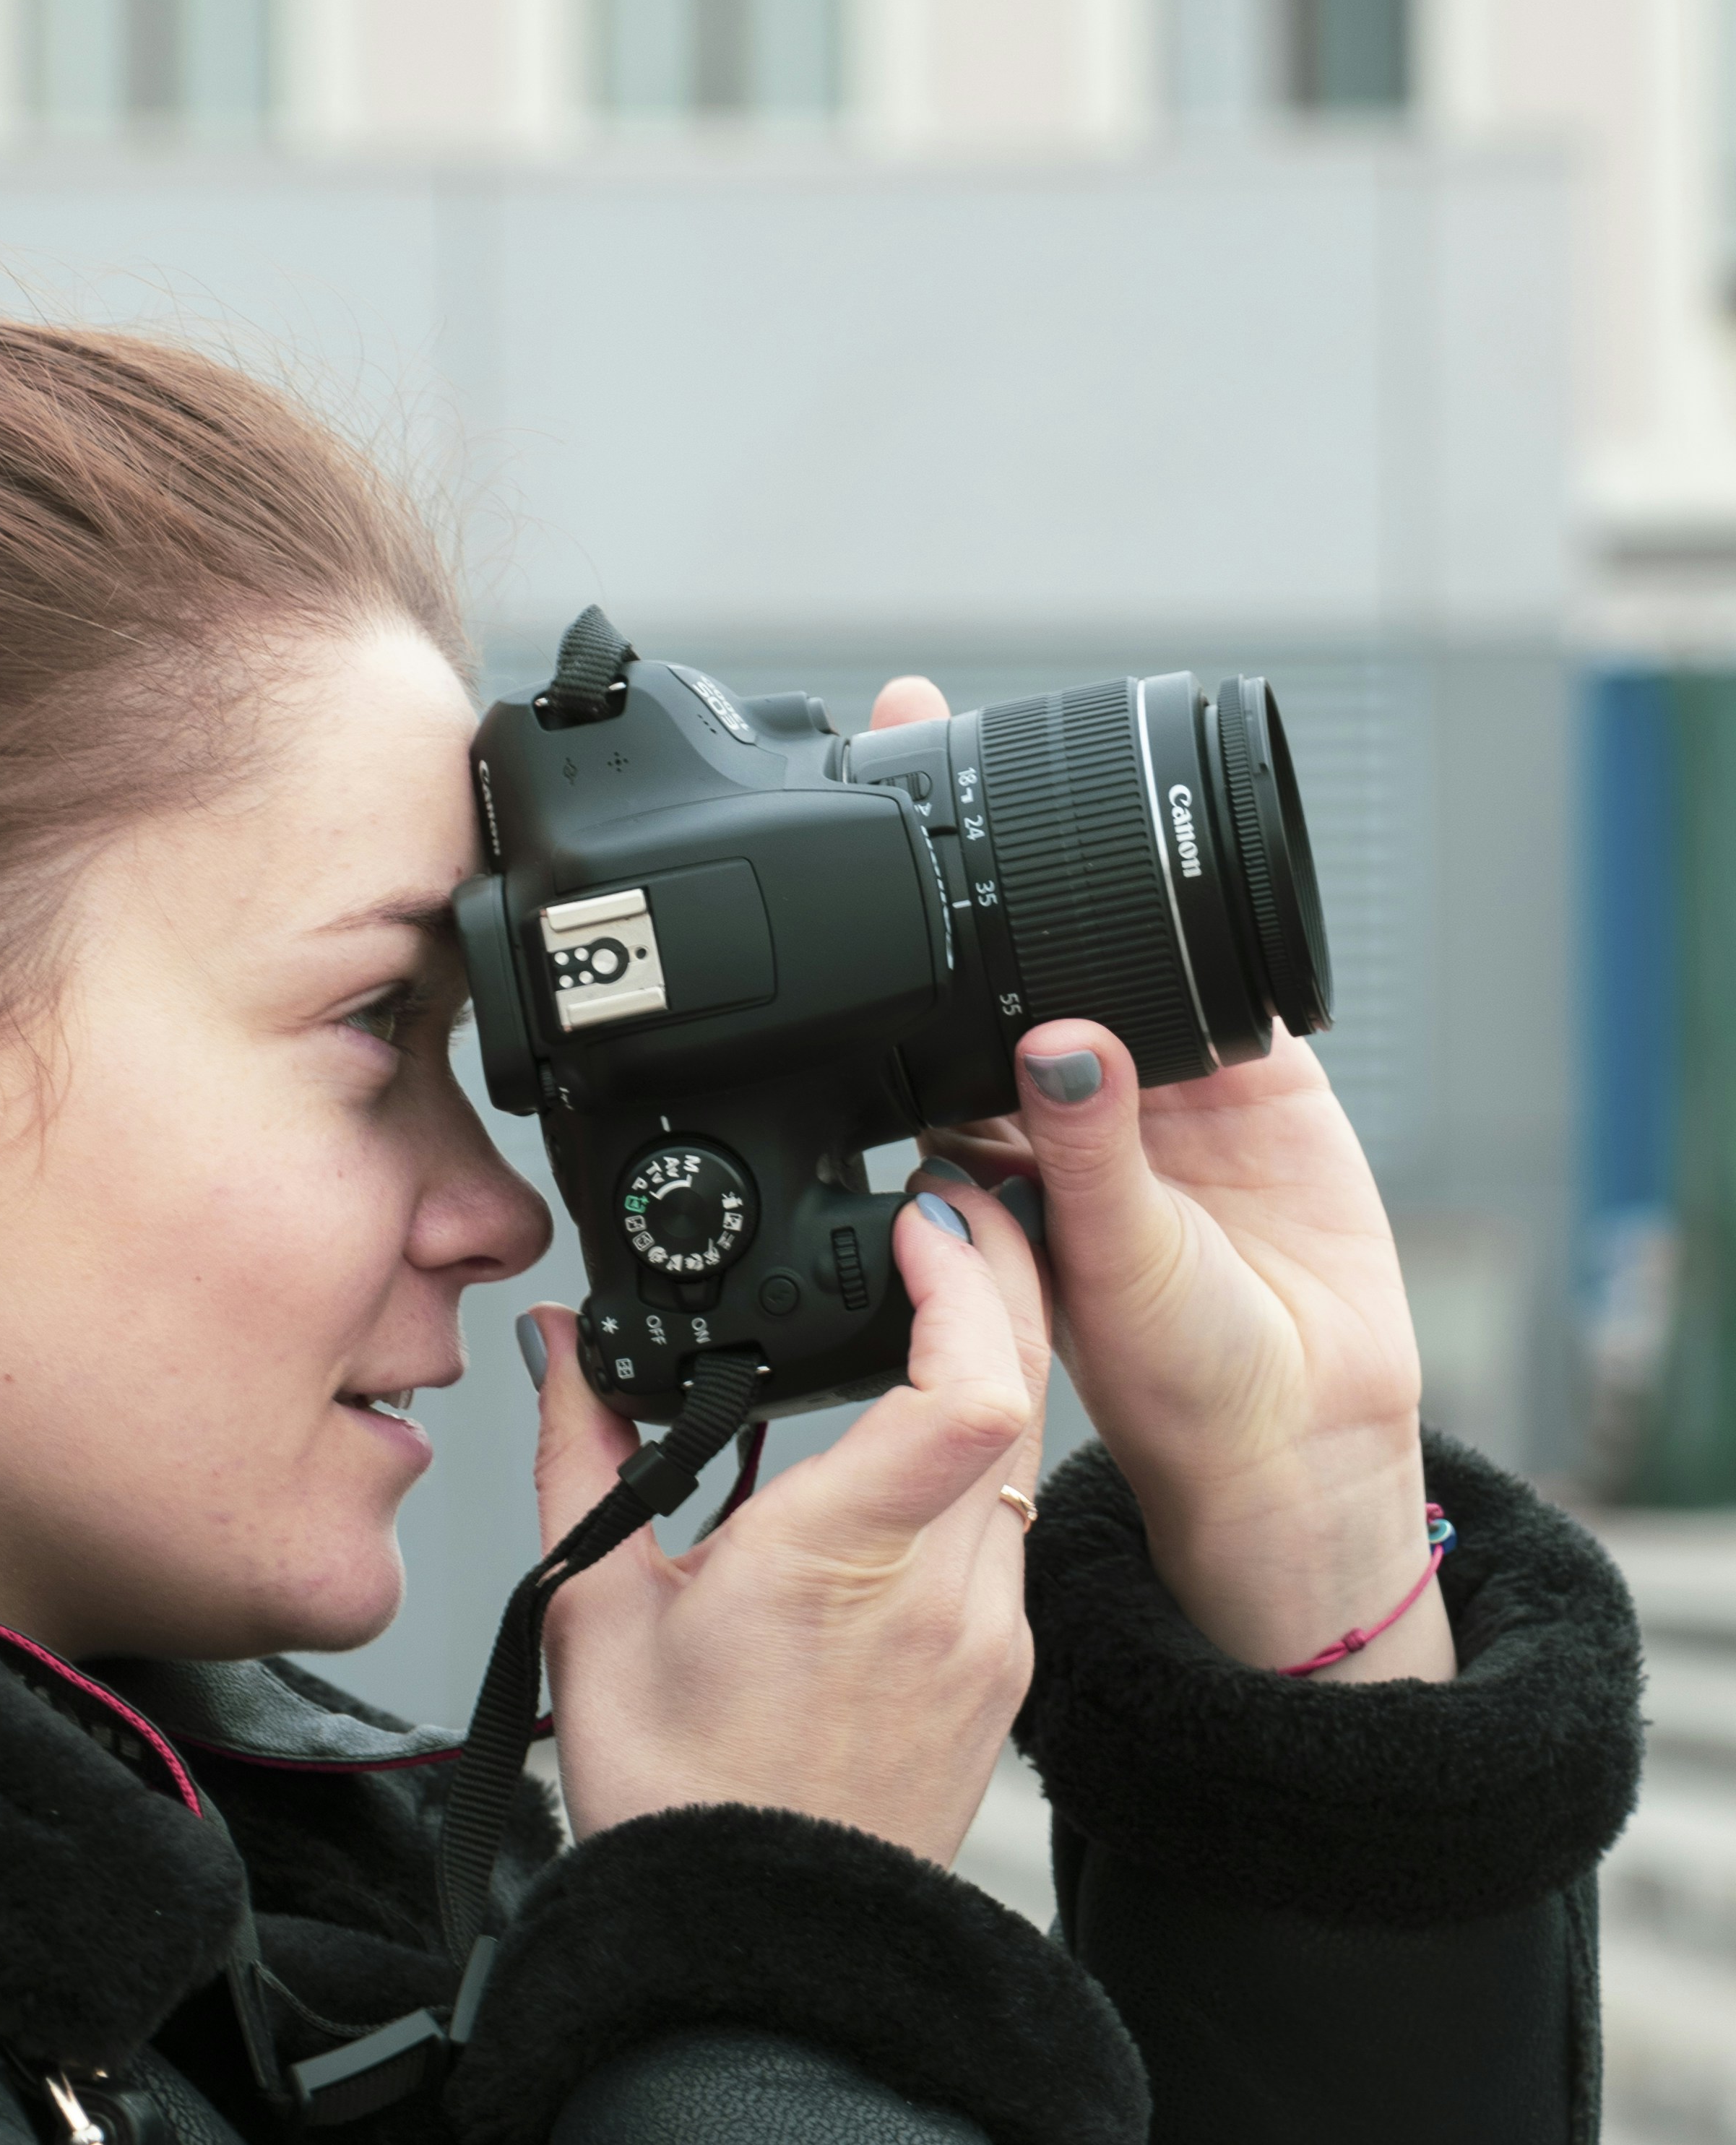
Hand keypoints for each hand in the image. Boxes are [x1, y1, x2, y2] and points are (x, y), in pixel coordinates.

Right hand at [528, 1187, 1045, 1871]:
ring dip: (988, 1368)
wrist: (764, 1944)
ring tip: (925, 1314)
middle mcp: (944, 1591)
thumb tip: (562, 1348)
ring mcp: (991, 1633)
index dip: (965, 1281)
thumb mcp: (596, 1609)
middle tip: (943, 1218)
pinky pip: (1010, 1529)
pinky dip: (975, 1463)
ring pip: (1023, 1455)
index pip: (966, 1393)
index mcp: (840, 1560)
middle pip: (1019, 1390)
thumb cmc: (680, 1797)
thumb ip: (585, 1454)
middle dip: (994, 1280)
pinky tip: (912, 1455)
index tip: (920, 1221)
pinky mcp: (1005, 1669)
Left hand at [871, 673, 1449, 1686]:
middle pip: (1004, 952)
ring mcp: (1157, 1086)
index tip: (842, 833)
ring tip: (1028, 749)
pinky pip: (1222, 981)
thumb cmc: (1175, 1382)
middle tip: (913, 719)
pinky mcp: (1256, 1078)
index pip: (921, 1016)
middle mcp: (1060, 1108)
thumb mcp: (1104, 1269)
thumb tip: (1056, 1048)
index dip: (884, 933)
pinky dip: (1205, 923)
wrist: (1303, 1426)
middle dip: (963, 846)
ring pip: (1105, 948)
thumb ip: (1084, 1158)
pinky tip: (1181, 854)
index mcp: (991, 1153)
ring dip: (1077, 861)